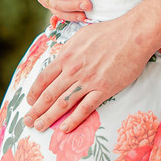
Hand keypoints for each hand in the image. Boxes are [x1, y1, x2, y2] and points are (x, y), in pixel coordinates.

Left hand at [24, 16, 156, 131]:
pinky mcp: (103, 89)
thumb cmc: (109, 32)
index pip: (43, 78)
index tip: (28, 101)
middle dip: (36, 110)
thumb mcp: (81, 35)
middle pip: (49, 94)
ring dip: (49, 117)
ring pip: (63, 103)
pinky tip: (64, 129)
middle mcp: (73, 70)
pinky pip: (85, 108)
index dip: (34, 92)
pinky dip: (73, 120)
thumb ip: (69, 49)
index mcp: (66, 56)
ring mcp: (88, 81)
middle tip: (27, 121)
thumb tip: (60, 57)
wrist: (133, 35)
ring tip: (40, 127)